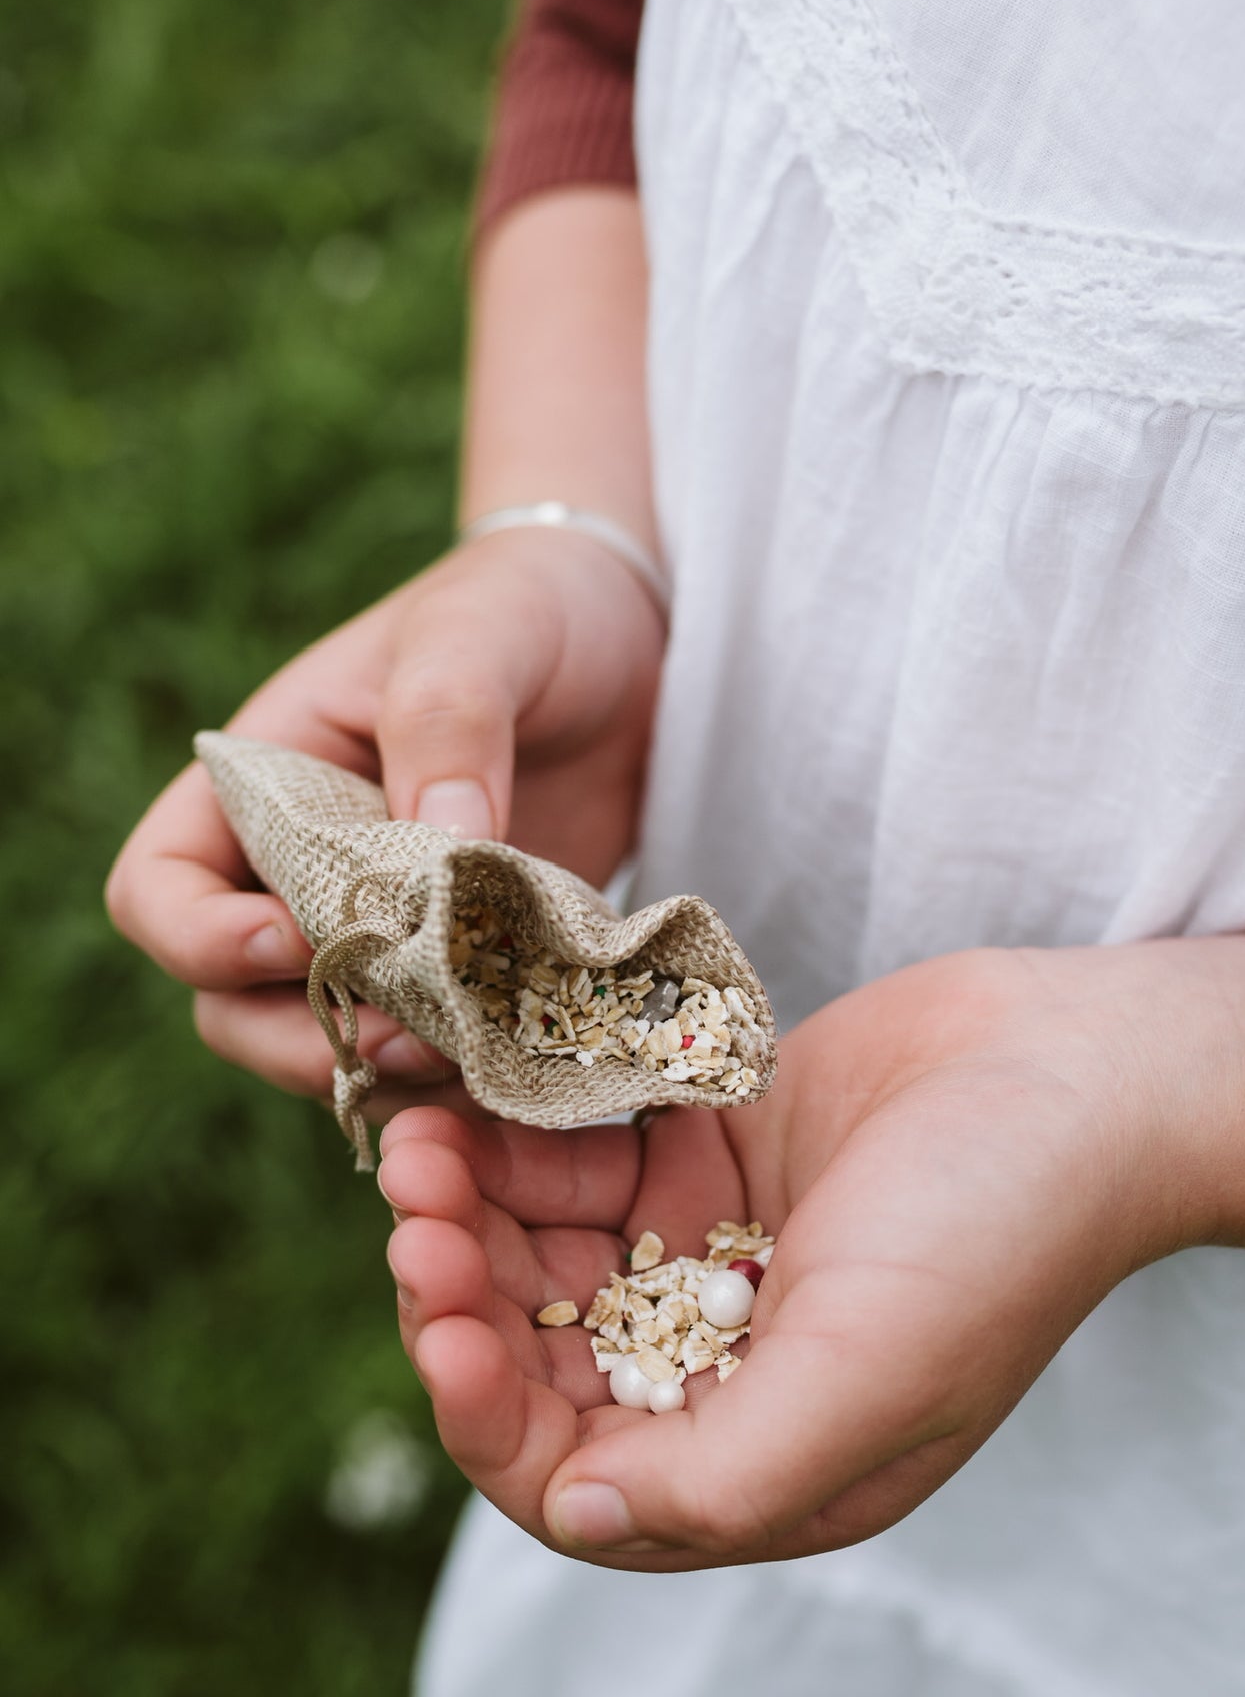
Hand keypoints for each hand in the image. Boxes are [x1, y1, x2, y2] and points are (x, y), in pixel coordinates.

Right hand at [105, 527, 662, 1111]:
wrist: (631, 646)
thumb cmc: (525, 611)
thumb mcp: (480, 636)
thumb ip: (447, 723)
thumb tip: (442, 846)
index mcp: (265, 784)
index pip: (160, 887)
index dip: (200, 936)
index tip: (292, 938)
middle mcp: (303, 876)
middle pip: (233, 1005)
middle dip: (299, 1040)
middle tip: (401, 1043)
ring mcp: (388, 938)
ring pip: (335, 1050)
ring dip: (388, 1075)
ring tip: (474, 1062)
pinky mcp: (472, 976)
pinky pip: (441, 1059)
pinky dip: (469, 1086)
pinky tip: (524, 1078)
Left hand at [377, 932, 1244, 1568]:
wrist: (1091, 1068)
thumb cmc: (1003, 1231)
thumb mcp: (871, 1375)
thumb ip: (722, 1475)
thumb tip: (573, 1516)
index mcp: (767, 1456)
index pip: (574, 1475)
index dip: (487, 1413)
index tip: (443, 1319)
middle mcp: (725, 1369)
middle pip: (536, 1358)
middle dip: (459, 1292)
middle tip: (412, 1204)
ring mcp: (711, 1258)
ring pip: (541, 1256)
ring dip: (472, 1205)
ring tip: (424, 1134)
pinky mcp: (709, 1158)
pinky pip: (580, 1163)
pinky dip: (522, 1136)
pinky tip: (475, 1092)